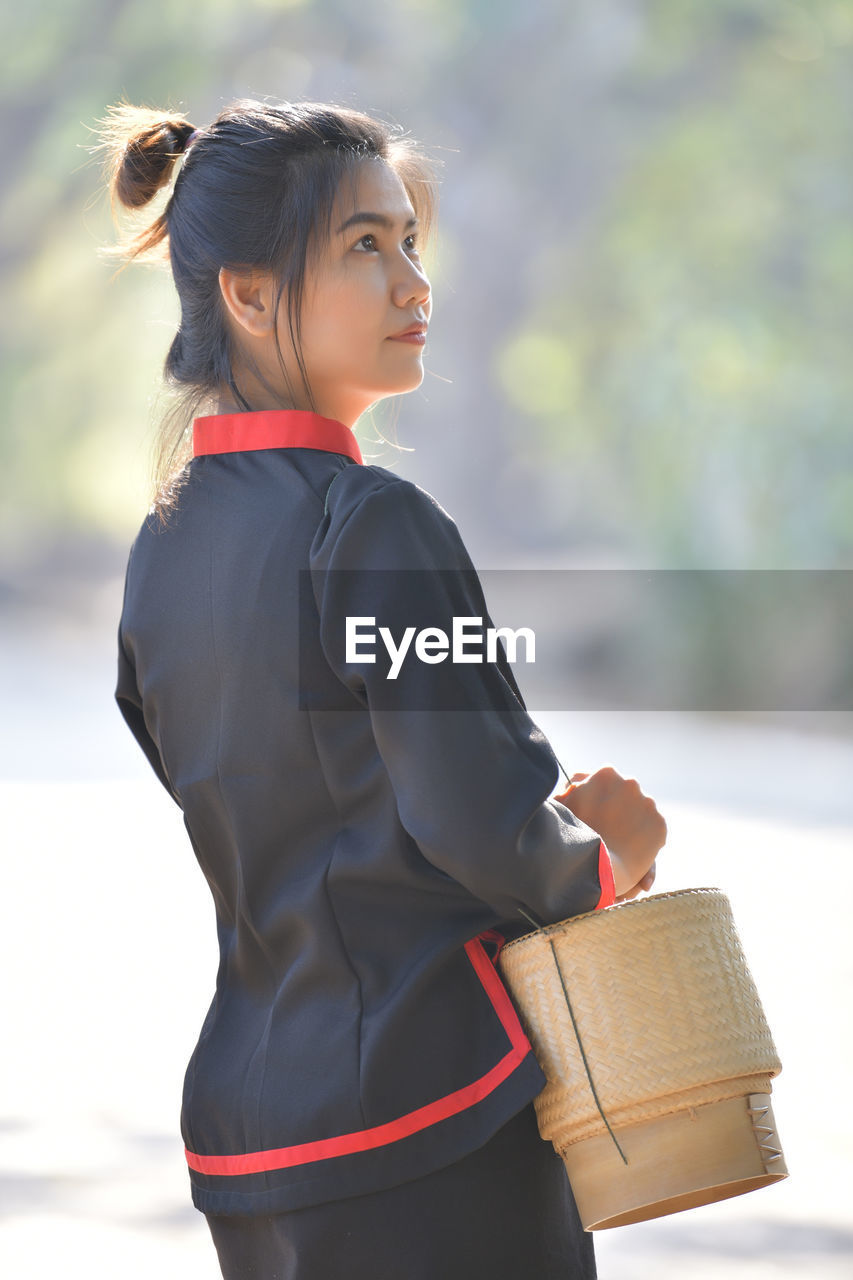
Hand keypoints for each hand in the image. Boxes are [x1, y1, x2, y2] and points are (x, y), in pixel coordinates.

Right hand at [554, 765, 665, 900]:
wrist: (596, 866)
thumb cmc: (572, 834)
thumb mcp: (562, 805)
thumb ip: (572, 789)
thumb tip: (577, 785)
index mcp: (606, 773)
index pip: (605, 781)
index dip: (599, 798)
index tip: (594, 813)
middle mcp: (630, 783)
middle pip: (625, 794)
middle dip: (618, 808)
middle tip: (605, 829)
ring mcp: (648, 803)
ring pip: (640, 811)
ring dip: (632, 822)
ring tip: (618, 842)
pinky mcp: (660, 824)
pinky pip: (653, 830)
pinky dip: (646, 838)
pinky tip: (631, 850)